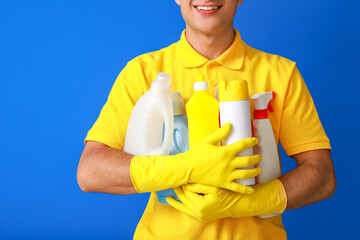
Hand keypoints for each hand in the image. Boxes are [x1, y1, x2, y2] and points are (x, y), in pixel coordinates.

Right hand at [130, 123, 260, 192]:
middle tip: (259, 156)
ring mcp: (227, 174)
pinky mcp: (224, 183)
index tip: (255, 140)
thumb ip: (220, 133)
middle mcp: (229, 163)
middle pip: (248, 160)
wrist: (187, 168)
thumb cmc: (196, 154)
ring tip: (259, 169)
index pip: (243, 145)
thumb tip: (230, 125)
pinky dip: (246, 189)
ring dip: (255, 171)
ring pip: (246, 174)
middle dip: (256, 158)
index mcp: (226, 151)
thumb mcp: (207, 141)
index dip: (251, 141)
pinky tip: (252, 190)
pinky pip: (238, 188)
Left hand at [166, 179, 286, 221]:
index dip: (181, 183)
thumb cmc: (229, 194)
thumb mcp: (216, 187)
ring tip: (167, 189)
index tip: (176, 175)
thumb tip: (188, 181)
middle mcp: (199, 213)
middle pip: (183, 198)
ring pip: (182, 206)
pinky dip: (178, 205)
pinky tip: (170, 200)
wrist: (239, 205)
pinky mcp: (201, 216)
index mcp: (201, 206)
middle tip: (170, 179)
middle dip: (177, 189)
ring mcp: (199, 216)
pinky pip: (185, 211)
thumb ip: (201, 184)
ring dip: (175, 197)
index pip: (186, 193)